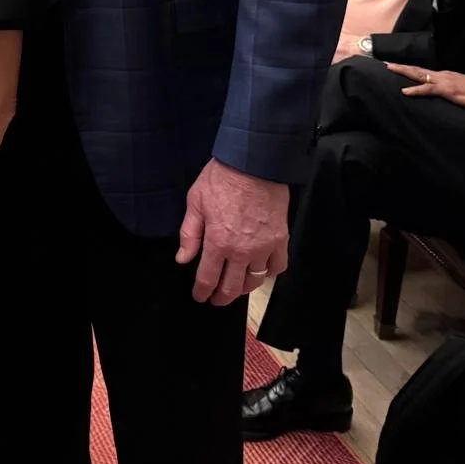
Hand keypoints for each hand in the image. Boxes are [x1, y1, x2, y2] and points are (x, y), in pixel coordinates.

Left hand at [176, 160, 288, 304]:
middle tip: (216, 300)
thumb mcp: (195, 202)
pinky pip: (277, 266)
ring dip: (244, 289)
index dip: (202, 292)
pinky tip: (261, 270)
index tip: (200, 297)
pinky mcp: (281, 240)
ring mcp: (264, 248)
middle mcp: (241, 252)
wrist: (254, 163)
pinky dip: (269, 273)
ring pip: (255, 281)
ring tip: (236, 288)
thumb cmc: (221, 179)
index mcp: (217, 243)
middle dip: (221, 297)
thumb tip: (183, 259)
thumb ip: (189, 234)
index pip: (208, 279)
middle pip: (232, 287)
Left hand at [386, 63, 464, 110]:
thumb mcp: (458, 90)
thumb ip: (447, 90)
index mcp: (444, 76)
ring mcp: (444, 82)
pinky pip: (429, 89)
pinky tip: (405, 91)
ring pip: (419, 75)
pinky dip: (415, 90)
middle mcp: (442, 76)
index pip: (422, 71)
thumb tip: (437, 93)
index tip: (395, 66)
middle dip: (401, 67)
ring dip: (404, 72)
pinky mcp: (448, 91)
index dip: (408, 69)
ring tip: (389, 69)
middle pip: (417, 70)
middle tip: (385, 64)